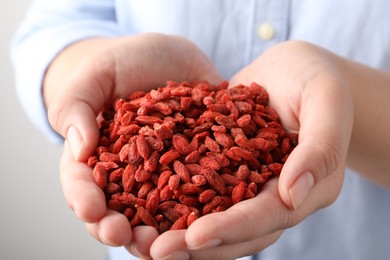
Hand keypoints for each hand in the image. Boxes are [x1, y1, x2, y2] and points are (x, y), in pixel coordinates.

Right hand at [46, 33, 222, 257]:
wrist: (169, 58)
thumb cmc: (125, 62)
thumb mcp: (96, 74)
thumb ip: (77, 106)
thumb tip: (79, 149)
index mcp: (99, 157)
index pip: (83, 183)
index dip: (84, 199)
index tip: (91, 211)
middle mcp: (133, 174)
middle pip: (121, 209)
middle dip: (121, 227)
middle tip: (126, 238)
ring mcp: (168, 174)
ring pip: (162, 211)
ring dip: (162, 232)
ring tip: (166, 246)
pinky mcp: (201, 166)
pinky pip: (204, 190)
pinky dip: (206, 209)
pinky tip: (211, 221)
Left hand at [149, 41, 352, 258]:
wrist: (291, 69)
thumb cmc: (315, 76)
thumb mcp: (325, 99)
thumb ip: (320, 147)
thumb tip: (294, 194)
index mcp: (310, 187)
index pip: (269, 216)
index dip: (233, 229)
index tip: (194, 237)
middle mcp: (278, 195)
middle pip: (239, 231)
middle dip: (199, 244)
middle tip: (156, 252)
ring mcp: (250, 185)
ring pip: (217, 219)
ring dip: (181, 234)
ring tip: (142, 241)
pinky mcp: (227, 170)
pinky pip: (201, 191)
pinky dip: (176, 202)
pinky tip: (144, 207)